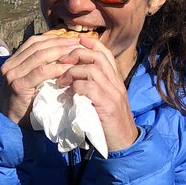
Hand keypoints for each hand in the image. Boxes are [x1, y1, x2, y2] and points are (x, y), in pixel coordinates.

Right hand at [0, 33, 84, 126]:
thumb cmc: (25, 105)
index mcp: (12, 62)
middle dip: (59, 42)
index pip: (33, 42)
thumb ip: (38, 69)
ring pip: (39, 56)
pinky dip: (55, 68)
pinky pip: (40, 72)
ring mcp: (12, 75)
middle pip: (37, 46)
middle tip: (77, 42)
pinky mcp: (18, 85)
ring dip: (60, 52)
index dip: (53, 38)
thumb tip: (62, 56)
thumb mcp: (30, 82)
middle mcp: (9, 65)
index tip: (70, 39)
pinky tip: (68, 68)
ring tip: (75, 52)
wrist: (10, 125)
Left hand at [54, 36, 138, 151]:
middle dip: (76, 55)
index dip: (90, 44)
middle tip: (61, 63)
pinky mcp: (108, 106)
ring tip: (61, 82)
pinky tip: (68, 95)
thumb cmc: (109, 122)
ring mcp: (113, 93)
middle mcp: (116, 83)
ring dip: (73, 72)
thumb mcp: (103, 100)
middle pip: (97, 57)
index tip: (75, 41)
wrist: (124, 143)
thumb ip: (93, 87)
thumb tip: (72, 77)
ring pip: (92, 70)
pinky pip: (90, 88)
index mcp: (115, 80)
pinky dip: (76, 88)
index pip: (105, 53)